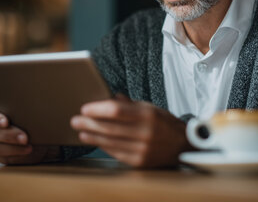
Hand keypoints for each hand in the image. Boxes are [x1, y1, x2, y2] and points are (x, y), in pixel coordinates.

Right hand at [0, 107, 59, 164]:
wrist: (35, 132)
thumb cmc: (26, 116)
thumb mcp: (22, 110)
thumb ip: (20, 108)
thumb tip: (31, 106)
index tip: (5, 122)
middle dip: (9, 135)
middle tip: (24, 137)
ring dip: (13, 148)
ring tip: (28, 146)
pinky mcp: (0, 156)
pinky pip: (4, 158)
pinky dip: (17, 155)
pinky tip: (27, 151)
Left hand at [70, 94, 191, 167]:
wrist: (181, 146)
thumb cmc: (164, 123)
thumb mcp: (150, 108)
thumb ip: (130, 104)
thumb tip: (111, 97)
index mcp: (148, 114)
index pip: (117, 110)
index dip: (98, 109)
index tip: (85, 108)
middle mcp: (145, 132)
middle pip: (110, 127)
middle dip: (90, 123)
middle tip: (75, 120)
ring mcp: (142, 148)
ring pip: (110, 141)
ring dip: (92, 136)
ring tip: (81, 131)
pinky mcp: (139, 161)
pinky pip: (116, 152)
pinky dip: (103, 146)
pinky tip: (94, 140)